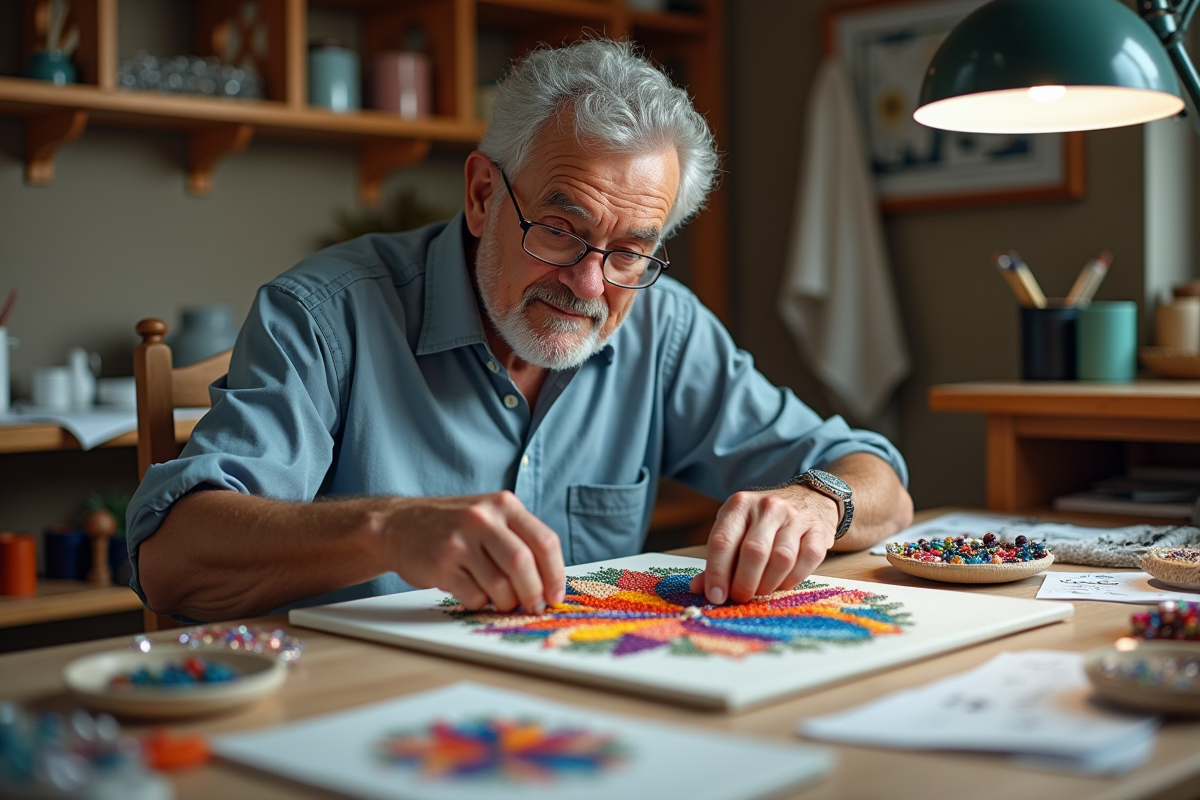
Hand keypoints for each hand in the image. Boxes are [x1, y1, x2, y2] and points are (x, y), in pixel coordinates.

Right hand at [383, 491, 564, 612]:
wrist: (399, 525)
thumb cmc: (454, 526)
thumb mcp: (490, 516)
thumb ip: (520, 539)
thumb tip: (551, 583)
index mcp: (504, 505)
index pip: (545, 542)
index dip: (556, 575)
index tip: (555, 596)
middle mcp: (483, 518)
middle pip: (523, 565)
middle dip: (533, 594)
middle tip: (533, 606)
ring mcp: (460, 541)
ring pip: (500, 586)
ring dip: (505, 602)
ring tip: (499, 599)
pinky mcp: (442, 564)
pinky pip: (474, 596)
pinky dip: (480, 603)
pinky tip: (473, 592)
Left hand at [689, 486, 837, 604]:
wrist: (807, 499)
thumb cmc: (762, 523)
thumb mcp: (735, 531)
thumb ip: (718, 559)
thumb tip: (699, 589)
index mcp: (739, 505)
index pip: (723, 541)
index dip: (717, 573)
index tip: (715, 596)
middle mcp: (767, 507)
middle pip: (753, 552)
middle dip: (744, 583)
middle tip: (740, 597)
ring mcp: (794, 517)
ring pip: (781, 559)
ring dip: (768, 584)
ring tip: (761, 591)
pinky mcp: (817, 530)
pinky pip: (806, 561)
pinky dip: (792, 579)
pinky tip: (783, 582)